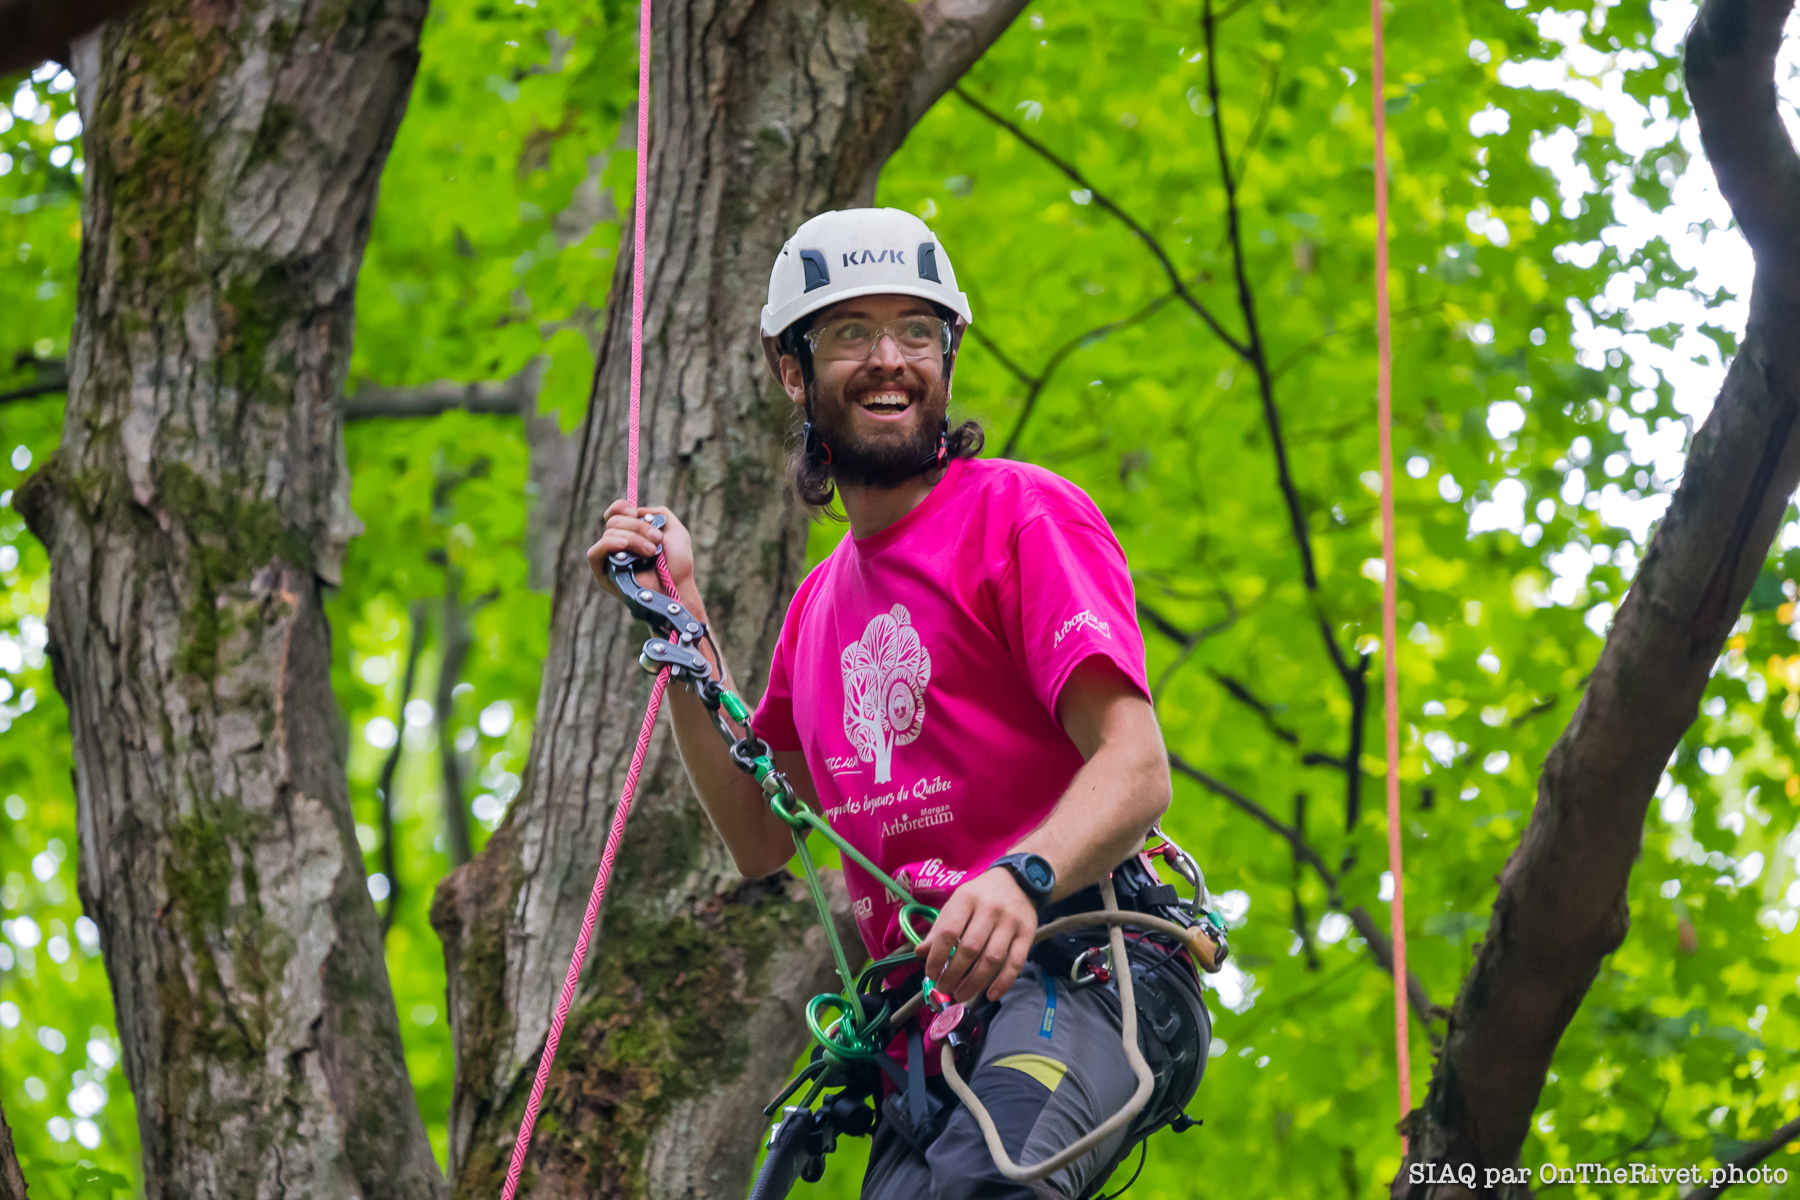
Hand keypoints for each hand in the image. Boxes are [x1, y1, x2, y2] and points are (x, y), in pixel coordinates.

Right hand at [587, 500, 695, 593]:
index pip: (614, 513)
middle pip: (613, 521)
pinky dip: (609, 544)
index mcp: (631, 533)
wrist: (677, 586)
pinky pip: (595, 552)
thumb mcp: (673, 529)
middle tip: (657, 541)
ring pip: (609, 533)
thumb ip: (657, 513)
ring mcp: (609, 558)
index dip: (620, 507)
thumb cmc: (678, 562)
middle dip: (637, 527)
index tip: (634, 512)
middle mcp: (618, 544)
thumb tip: (635, 511)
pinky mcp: (603, 573)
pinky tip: (623, 546)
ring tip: (652, 552)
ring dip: (634, 538)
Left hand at [917, 868, 1037, 1002]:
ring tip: (961, 995)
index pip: (949, 932)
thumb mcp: (956, 902)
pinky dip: (1003, 982)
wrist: (1018, 879)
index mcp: (967, 899)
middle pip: (970, 949)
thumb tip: (920, 953)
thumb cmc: (981, 895)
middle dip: (954, 974)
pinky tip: (991, 995)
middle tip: (944, 988)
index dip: (936, 957)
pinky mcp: (1027, 933)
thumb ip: (939, 927)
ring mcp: (1010, 922)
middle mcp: (990, 909)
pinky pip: (1016, 962)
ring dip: (974, 983)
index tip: (931, 974)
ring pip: (992, 959)